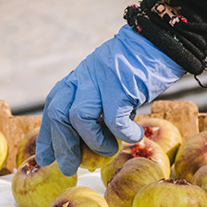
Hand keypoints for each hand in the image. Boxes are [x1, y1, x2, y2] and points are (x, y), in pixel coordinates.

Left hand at [35, 24, 184, 176]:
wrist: (161, 40)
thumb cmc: (138, 68)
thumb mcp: (108, 86)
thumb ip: (97, 107)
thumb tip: (89, 144)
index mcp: (78, 79)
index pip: (53, 108)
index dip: (48, 136)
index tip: (46, 158)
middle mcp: (83, 78)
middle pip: (58, 113)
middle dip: (62, 145)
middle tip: (69, 166)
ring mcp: (100, 80)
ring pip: (79, 117)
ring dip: (93, 141)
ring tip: (109, 150)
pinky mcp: (121, 85)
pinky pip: (114, 120)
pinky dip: (123, 135)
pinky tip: (134, 136)